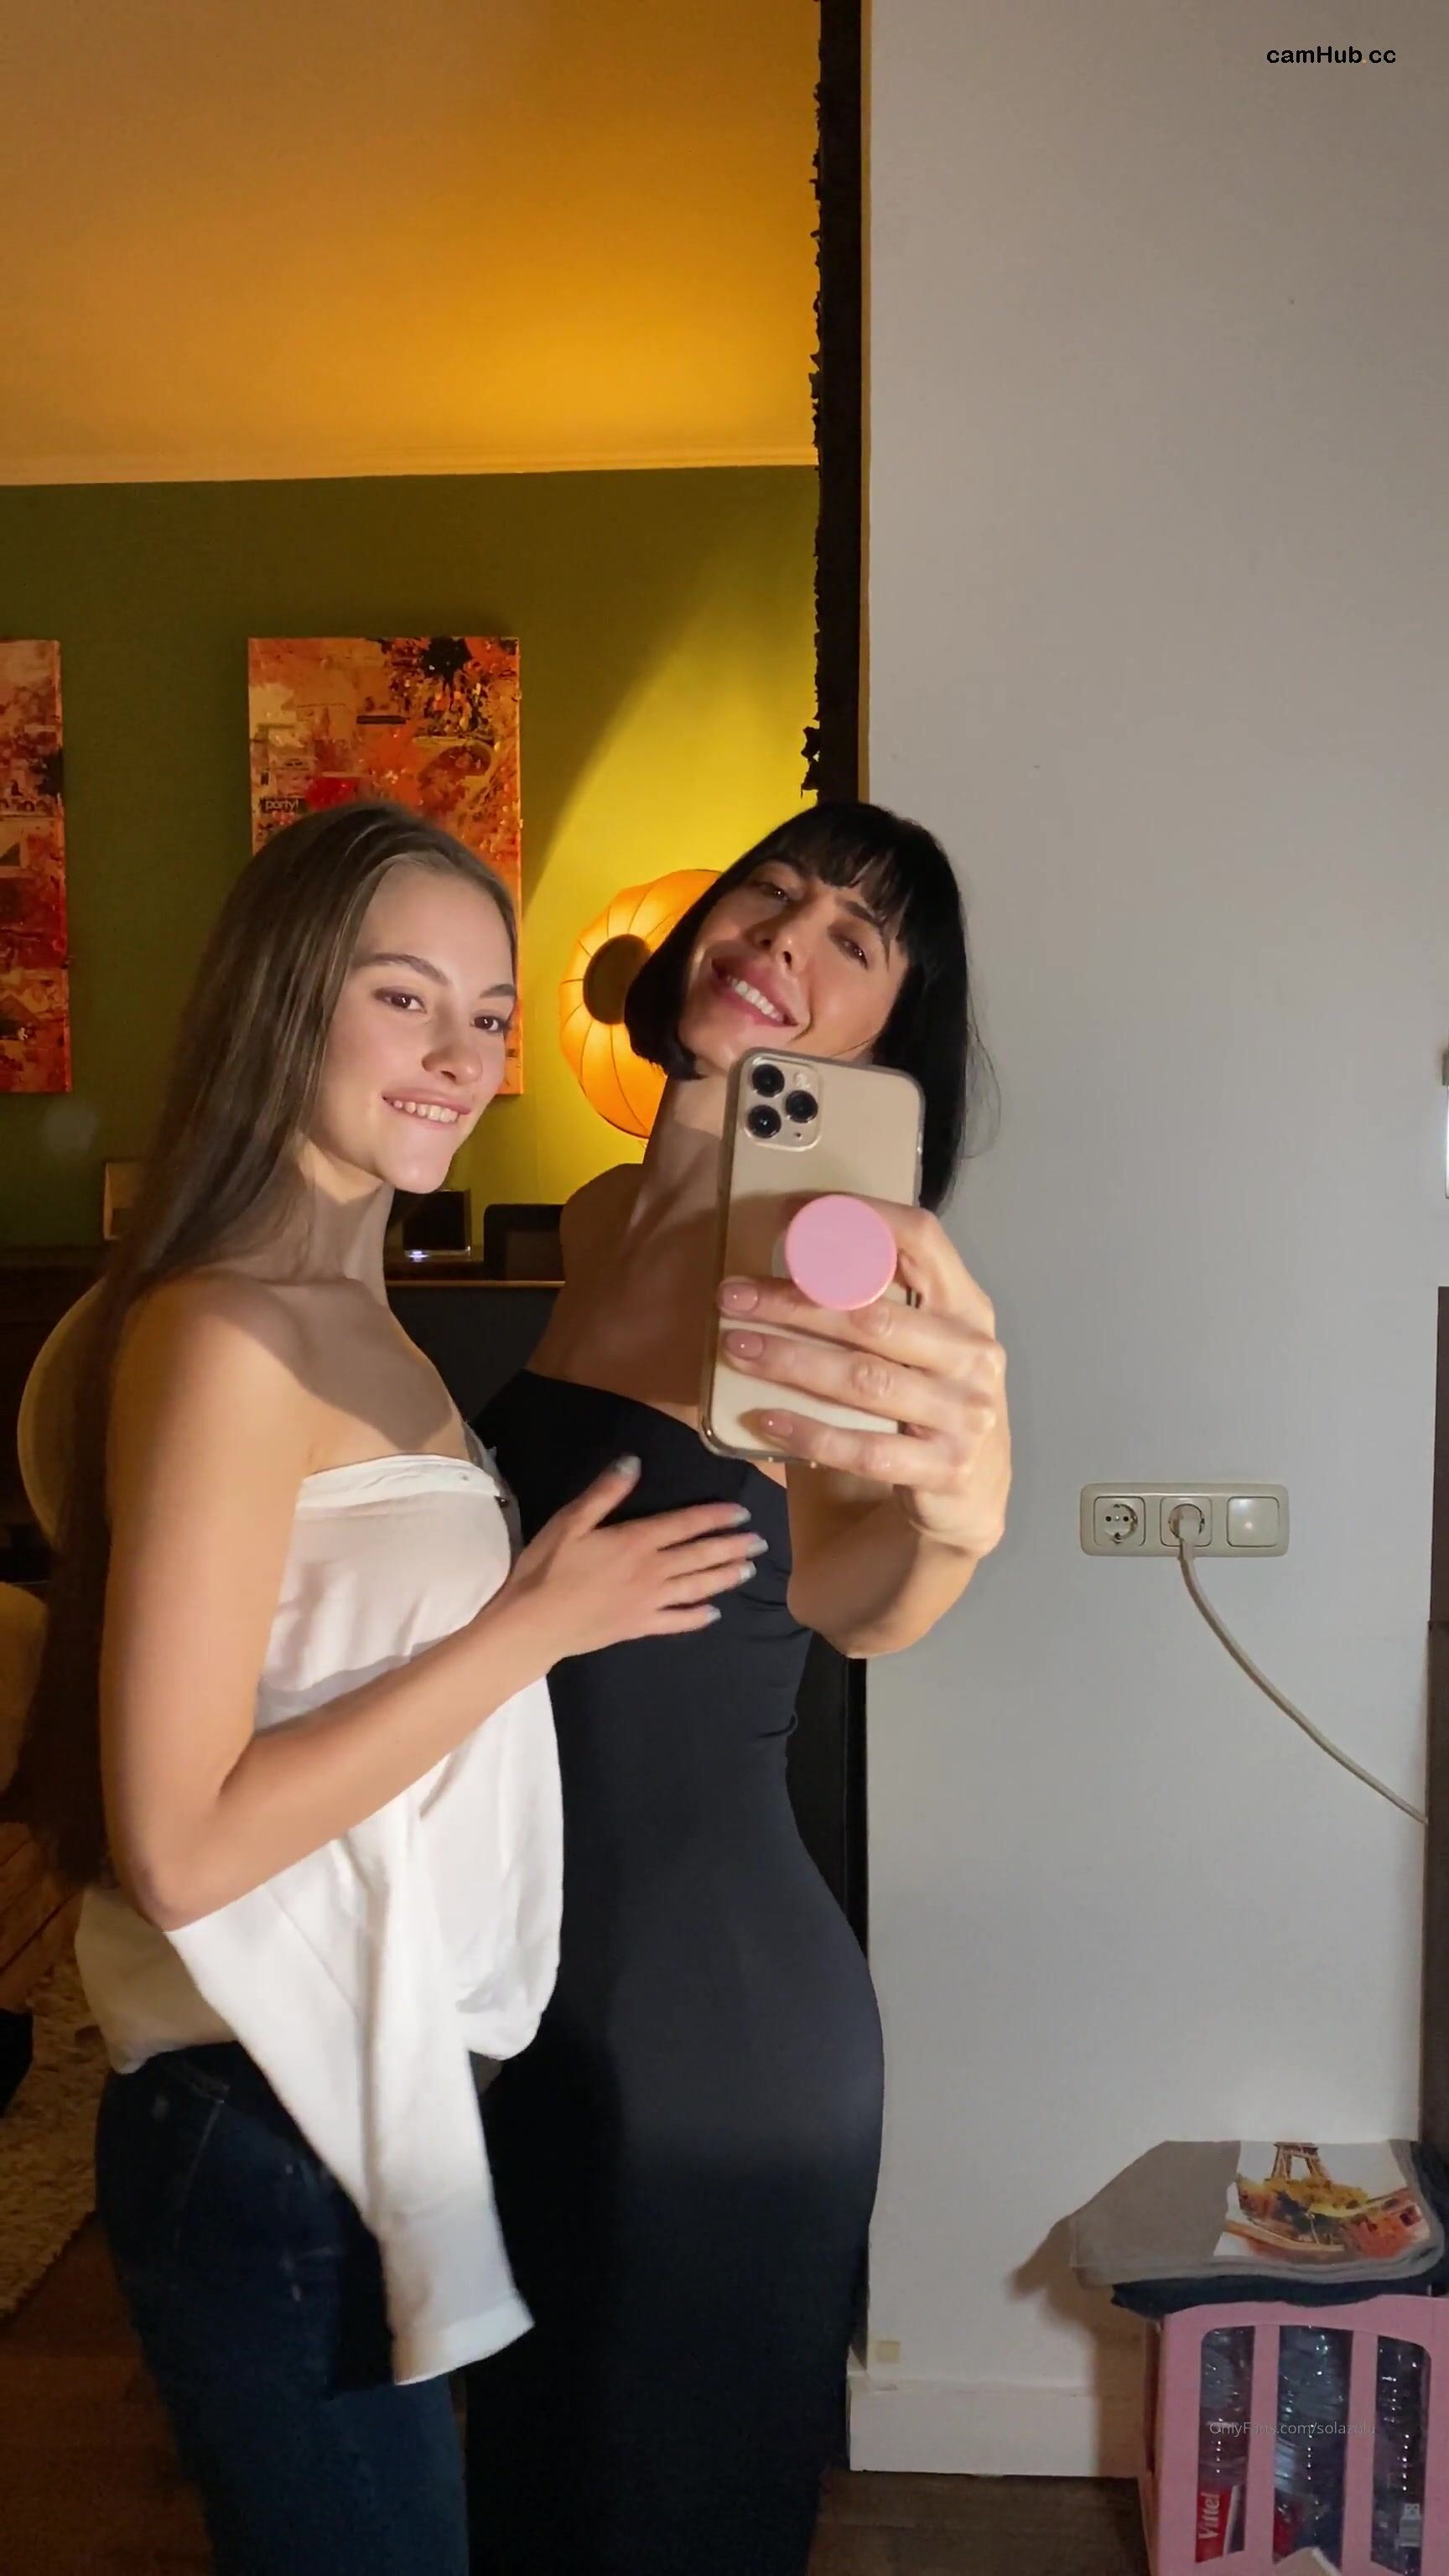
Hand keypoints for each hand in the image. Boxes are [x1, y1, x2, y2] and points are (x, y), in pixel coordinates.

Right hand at [500, 1457, 764, 1652]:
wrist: (534, 1623)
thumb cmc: (548, 1568)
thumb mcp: (570, 1521)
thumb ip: (604, 1493)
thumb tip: (634, 1463)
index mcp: (636, 1541)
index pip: (685, 1525)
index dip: (715, 1517)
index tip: (742, 1513)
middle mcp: (651, 1571)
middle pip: (699, 1556)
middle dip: (731, 1547)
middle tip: (760, 1542)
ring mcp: (649, 1602)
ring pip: (696, 1587)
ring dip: (724, 1577)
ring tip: (748, 1570)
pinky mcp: (640, 1627)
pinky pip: (676, 1621)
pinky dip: (697, 1617)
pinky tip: (714, 1614)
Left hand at [716, 1202, 1009, 1560]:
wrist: (974, 1495)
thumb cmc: (929, 1400)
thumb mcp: (924, 1342)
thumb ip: (882, 1301)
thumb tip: (792, 1257)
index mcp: (968, 1306)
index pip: (922, 1240)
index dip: (857, 1218)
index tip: (792, 1214)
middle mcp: (975, 1354)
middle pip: (874, 1314)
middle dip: (794, 1302)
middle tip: (733, 1297)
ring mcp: (966, 1414)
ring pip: (864, 1379)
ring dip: (791, 1360)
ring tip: (737, 1346)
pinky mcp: (945, 1469)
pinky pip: (863, 1448)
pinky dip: (809, 1431)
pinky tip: (764, 1418)